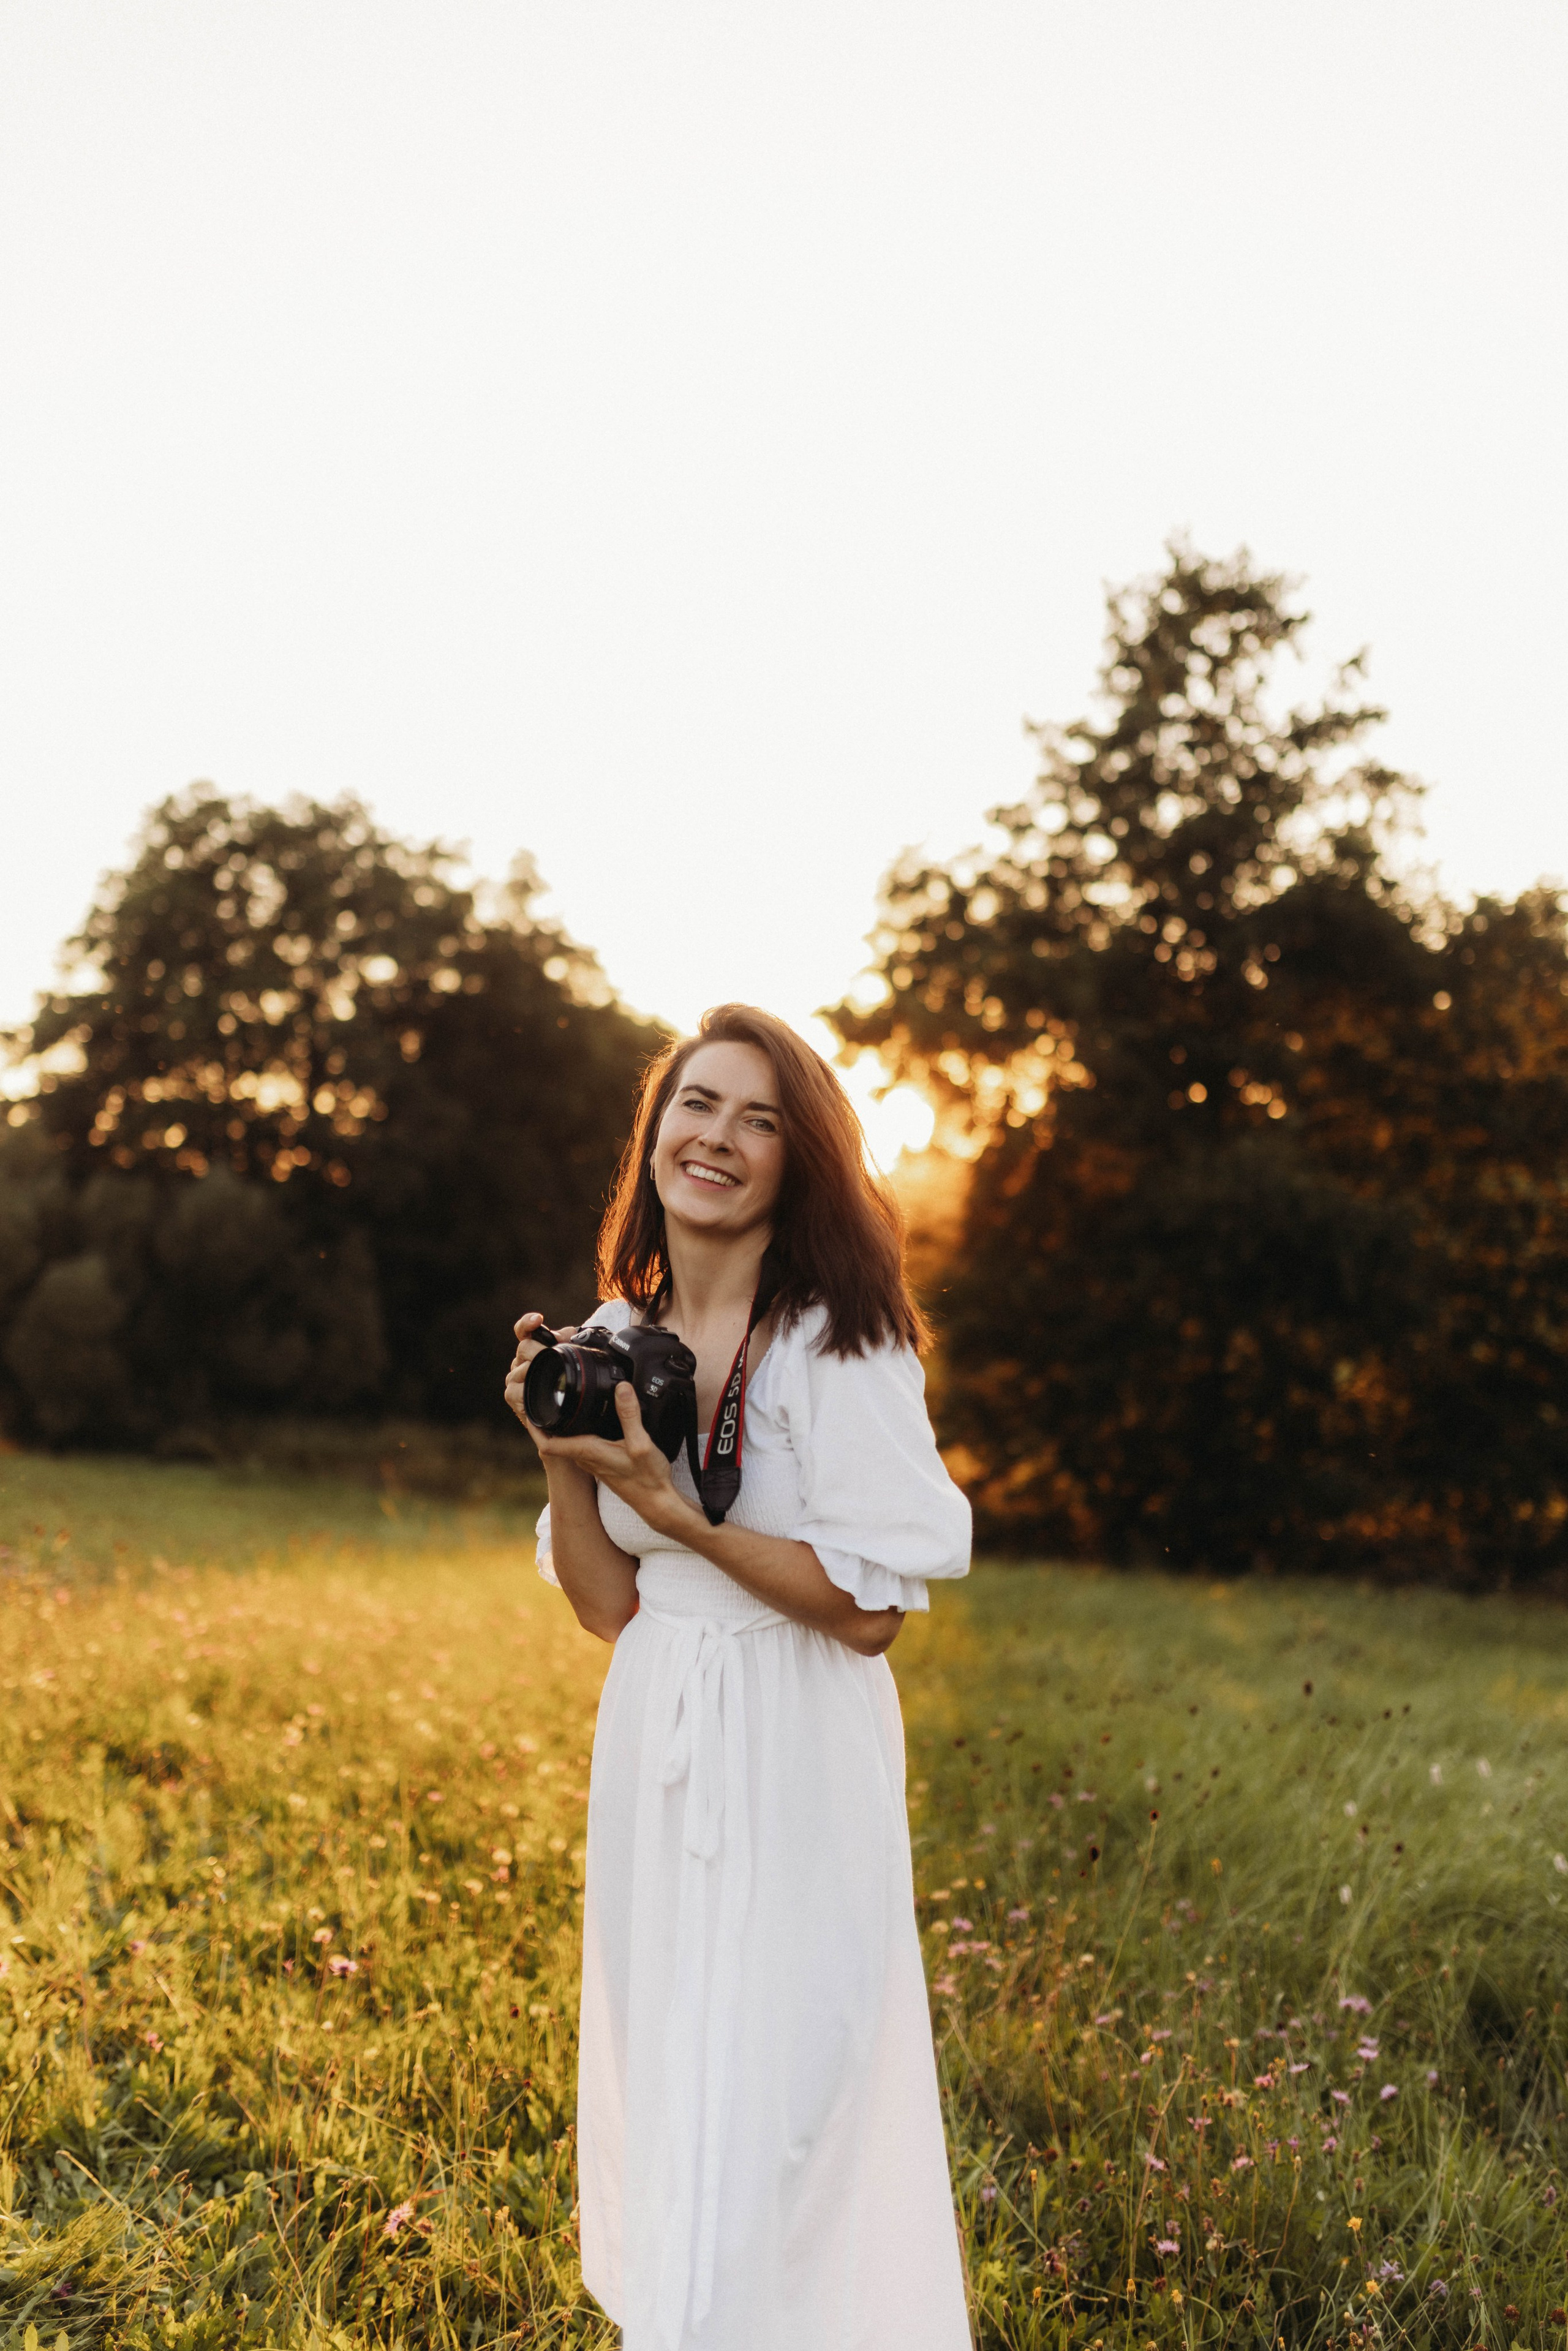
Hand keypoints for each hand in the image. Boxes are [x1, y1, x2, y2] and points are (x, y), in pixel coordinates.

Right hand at [504, 1311, 576, 1450]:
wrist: (569, 1421)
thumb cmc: (572, 1389)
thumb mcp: (575, 1360)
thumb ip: (570, 1341)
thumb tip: (570, 1332)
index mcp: (533, 1349)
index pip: (524, 1330)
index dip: (528, 1323)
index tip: (538, 1320)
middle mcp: (521, 1362)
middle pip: (524, 1348)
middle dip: (539, 1350)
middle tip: (555, 1354)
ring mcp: (516, 1380)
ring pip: (520, 1369)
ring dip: (534, 1371)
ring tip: (549, 1375)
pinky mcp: (514, 1398)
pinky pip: (515, 1392)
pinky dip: (525, 1392)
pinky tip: (532, 1393)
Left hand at [533, 1381, 693, 1538]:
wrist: (655, 1501)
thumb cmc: (647, 1478)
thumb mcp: (641, 1443)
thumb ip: (630, 1415)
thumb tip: (620, 1387)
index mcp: (587, 1451)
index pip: (547, 1443)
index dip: (534, 1426)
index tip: (527, 1406)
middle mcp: (584, 1458)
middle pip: (553, 1439)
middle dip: (545, 1419)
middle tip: (539, 1396)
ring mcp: (591, 1461)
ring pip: (566, 1441)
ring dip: (559, 1425)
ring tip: (558, 1403)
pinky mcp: (600, 1461)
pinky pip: (580, 1444)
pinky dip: (576, 1431)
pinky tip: (586, 1420)